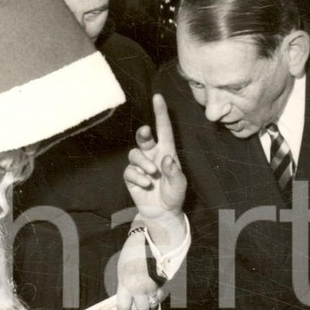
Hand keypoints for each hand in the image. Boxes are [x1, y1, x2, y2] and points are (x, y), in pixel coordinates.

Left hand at [115, 228, 166, 309]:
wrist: (153, 235)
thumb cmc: (135, 248)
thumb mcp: (123, 266)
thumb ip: (126, 282)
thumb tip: (130, 296)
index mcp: (125, 282)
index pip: (123, 307)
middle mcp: (139, 287)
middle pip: (142, 309)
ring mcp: (153, 285)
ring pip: (154, 302)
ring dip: (153, 305)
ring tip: (152, 307)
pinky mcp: (165, 281)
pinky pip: (162, 293)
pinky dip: (160, 295)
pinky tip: (158, 293)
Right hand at [124, 94, 187, 225]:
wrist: (163, 212)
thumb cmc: (174, 194)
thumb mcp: (179, 184)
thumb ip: (174, 172)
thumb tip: (166, 159)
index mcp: (166, 151)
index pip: (163, 129)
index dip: (160, 113)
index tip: (157, 97)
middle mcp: (152, 154)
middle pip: (144, 137)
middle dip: (143, 133)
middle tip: (146, 133)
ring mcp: (140, 165)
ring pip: (135, 154)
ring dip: (143, 163)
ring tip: (152, 174)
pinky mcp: (131, 176)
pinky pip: (130, 171)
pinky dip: (137, 177)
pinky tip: (145, 184)